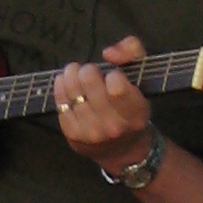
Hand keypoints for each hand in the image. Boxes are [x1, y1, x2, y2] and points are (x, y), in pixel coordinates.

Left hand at [53, 34, 152, 169]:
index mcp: (135, 114)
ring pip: (72, 88)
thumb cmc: (132, 107)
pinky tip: (68, 84)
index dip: (113, 74)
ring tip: (77, 73)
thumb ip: (132, 51)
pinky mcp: (73, 134)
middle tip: (91, 72)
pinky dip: (61, 86)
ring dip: (72, 74)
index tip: (114, 77)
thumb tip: (108, 53)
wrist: (123, 150)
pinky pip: (60, 100)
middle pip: (88, 80)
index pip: (116, 86)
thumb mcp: (142, 78)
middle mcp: (113, 126)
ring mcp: (91, 132)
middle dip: (88, 70)